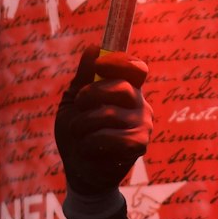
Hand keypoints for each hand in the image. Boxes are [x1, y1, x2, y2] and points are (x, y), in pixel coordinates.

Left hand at [54, 49, 151, 196]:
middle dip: (91, 95)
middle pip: (121, 87)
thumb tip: (95, 48)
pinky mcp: (139, 144)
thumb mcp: (74, 102)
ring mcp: (143, 124)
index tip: (100, 65)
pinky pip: (110, 137)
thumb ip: (83, 77)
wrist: (80, 169)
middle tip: (80, 106)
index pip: (136, 69)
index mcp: (127, 90)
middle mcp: (140, 104)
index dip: (120, 63)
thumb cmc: (77, 133)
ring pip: (109, 115)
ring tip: (79, 135)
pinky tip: (89, 149)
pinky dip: (90, 143)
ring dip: (83, 125)